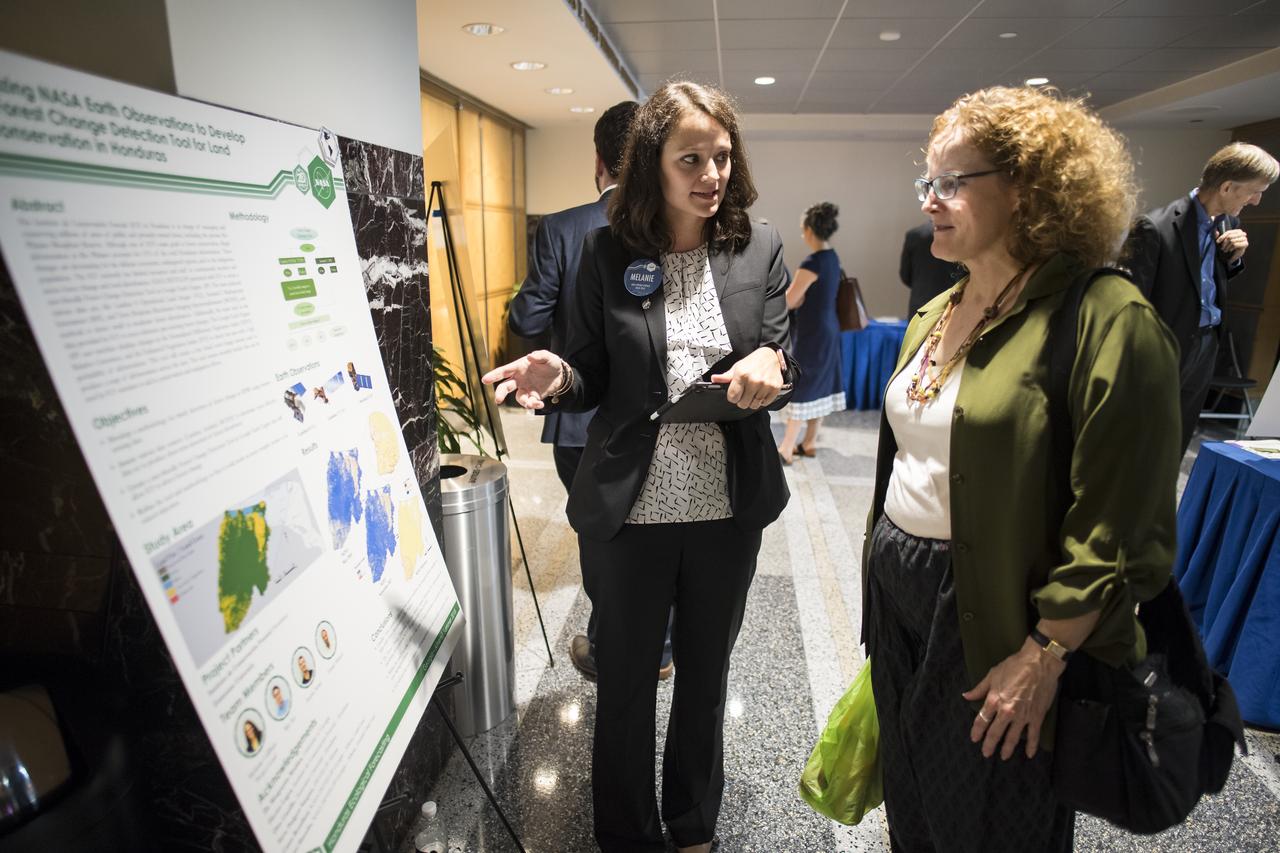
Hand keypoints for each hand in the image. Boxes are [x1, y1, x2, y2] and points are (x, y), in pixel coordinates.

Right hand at [481, 350, 564, 409]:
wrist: (561, 374)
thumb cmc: (550, 362)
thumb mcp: (547, 357)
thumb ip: (539, 356)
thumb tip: (530, 356)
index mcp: (519, 367)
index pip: (504, 371)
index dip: (494, 375)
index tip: (485, 380)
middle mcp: (519, 379)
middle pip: (506, 387)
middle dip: (500, 393)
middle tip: (498, 400)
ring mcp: (526, 388)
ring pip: (519, 397)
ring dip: (524, 402)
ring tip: (532, 403)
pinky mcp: (534, 396)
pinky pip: (530, 403)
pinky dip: (534, 405)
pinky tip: (540, 404)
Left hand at [709, 347, 783, 409]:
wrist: (771, 356)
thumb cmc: (753, 363)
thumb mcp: (737, 367)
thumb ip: (725, 376)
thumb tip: (714, 379)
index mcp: (742, 374)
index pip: (733, 397)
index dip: (733, 397)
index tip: (735, 394)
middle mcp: (754, 380)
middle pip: (743, 404)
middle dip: (742, 400)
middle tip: (745, 392)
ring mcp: (765, 385)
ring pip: (754, 405)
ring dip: (753, 401)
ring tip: (754, 392)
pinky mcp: (775, 388)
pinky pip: (765, 403)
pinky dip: (763, 400)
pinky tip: (761, 392)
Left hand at [962, 638, 1064, 759]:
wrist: (1039, 664)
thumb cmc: (1014, 666)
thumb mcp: (992, 675)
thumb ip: (979, 689)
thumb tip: (966, 696)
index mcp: (994, 700)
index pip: (982, 720)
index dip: (977, 731)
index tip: (974, 739)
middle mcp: (1006, 711)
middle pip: (995, 733)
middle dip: (989, 745)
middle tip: (986, 753)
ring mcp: (1022, 716)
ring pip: (1013, 738)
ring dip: (1007, 749)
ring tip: (1003, 757)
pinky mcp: (1036, 717)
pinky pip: (1033, 735)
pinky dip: (1031, 746)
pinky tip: (1028, 754)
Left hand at [1217, 228, 1247, 262]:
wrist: (1233, 255)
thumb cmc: (1227, 246)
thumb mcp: (1221, 241)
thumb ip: (1218, 236)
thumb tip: (1216, 232)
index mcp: (1237, 231)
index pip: (1228, 232)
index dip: (1222, 237)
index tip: (1217, 242)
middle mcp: (1242, 233)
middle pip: (1230, 236)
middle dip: (1224, 243)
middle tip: (1222, 248)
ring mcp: (1244, 238)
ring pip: (1232, 241)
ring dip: (1227, 247)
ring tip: (1225, 250)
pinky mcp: (1245, 244)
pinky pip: (1235, 244)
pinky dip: (1231, 248)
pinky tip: (1230, 250)